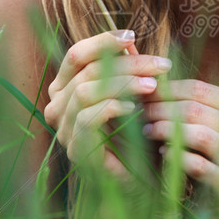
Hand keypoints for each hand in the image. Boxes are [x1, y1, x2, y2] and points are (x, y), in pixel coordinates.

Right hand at [43, 30, 171, 178]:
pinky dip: (112, 108)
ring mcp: (64, 129)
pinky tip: (136, 109)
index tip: (132, 36)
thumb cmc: (136, 135)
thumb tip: (130, 41)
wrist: (139, 181)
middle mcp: (57, 106)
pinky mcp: (76, 149)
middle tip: (160, 65)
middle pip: (85, 70)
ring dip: (123, 84)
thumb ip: (126, 70)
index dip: (103, 41)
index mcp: (66, 88)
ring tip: (153, 87)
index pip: (77, 54)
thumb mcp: (132, 95)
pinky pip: (87, 118)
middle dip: (127, 63)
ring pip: (85, 91)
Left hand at [140, 79, 218, 204]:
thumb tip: (153, 84)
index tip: (145, 95)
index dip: (168, 90)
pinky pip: (201, 166)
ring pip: (199, 135)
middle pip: (196, 110)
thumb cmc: (218, 160)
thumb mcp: (213, 127)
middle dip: (162, 110)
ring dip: (166, 131)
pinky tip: (164, 153)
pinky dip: (178, 158)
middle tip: (141, 113)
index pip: (200, 89)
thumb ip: (193, 106)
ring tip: (149, 131)